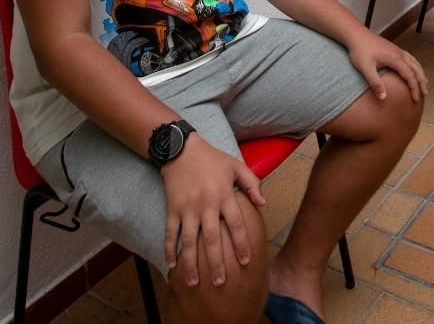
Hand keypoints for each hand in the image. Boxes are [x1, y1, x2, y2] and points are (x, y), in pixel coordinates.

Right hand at [161, 136, 266, 289]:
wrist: (181, 150)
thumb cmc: (212, 159)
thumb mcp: (236, 166)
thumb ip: (251, 183)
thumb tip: (264, 203)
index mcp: (224, 195)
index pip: (236, 225)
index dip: (241, 244)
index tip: (246, 262)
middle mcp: (205, 205)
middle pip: (212, 239)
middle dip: (216, 263)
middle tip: (221, 283)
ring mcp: (187, 209)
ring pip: (189, 241)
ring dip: (191, 263)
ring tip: (194, 283)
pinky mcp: (172, 209)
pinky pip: (170, 233)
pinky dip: (169, 249)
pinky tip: (171, 266)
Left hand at [346, 29, 428, 102]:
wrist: (356, 34)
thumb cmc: (360, 50)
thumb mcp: (366, 68)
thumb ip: (375, 83)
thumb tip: (383, 98)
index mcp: (395, 59)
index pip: (410, 76)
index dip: (414, 88)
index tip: (416, 99)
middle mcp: (400, 54)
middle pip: (416, 69)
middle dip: (422, 81)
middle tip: (425, 93)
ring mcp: (398, 50)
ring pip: (415, 62)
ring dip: (421, 73)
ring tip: (424, 83)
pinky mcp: (394, 49)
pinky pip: (410, 58)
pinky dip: (415, 66)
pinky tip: (413, 69)